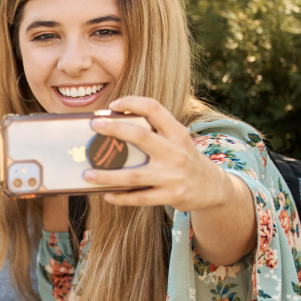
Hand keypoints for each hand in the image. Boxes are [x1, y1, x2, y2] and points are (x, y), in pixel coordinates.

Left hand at [83, 96, 234, 212]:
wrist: (213, 187)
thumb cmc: (184, 158)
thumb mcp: (177, 140)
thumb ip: (154, 132)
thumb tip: (111, 128)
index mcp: (177, 132)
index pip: (154, 108)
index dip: (133, 102)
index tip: (113, 104)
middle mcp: (176, 152)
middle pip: (141, 136)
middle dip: (115, 129)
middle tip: (94, 125)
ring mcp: (173, 175)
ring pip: (135, 175)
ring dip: (108, 175)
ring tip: (87, 174)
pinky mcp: (171, 195)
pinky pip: (140, 198)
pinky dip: (121, 197)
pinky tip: (107, 195)